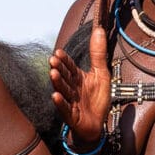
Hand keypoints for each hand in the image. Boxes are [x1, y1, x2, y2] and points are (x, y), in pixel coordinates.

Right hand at [49, 27, 110, 144]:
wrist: (97, 125)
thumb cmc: (97, 100)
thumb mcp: (102, 74)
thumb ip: (98, 53)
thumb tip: (98, 29)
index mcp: (78, 78)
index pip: (70, 67)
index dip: (65, 60)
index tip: (59, 52)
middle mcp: (72, 88)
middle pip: (65, 77)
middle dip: (59, 69)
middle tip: (53, 60)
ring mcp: (70, 101)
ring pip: (63, 90)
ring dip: (57, 82)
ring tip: (52, 74)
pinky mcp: (71, 115)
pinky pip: (64, 108)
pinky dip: (60, 103)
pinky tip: (55, 96)